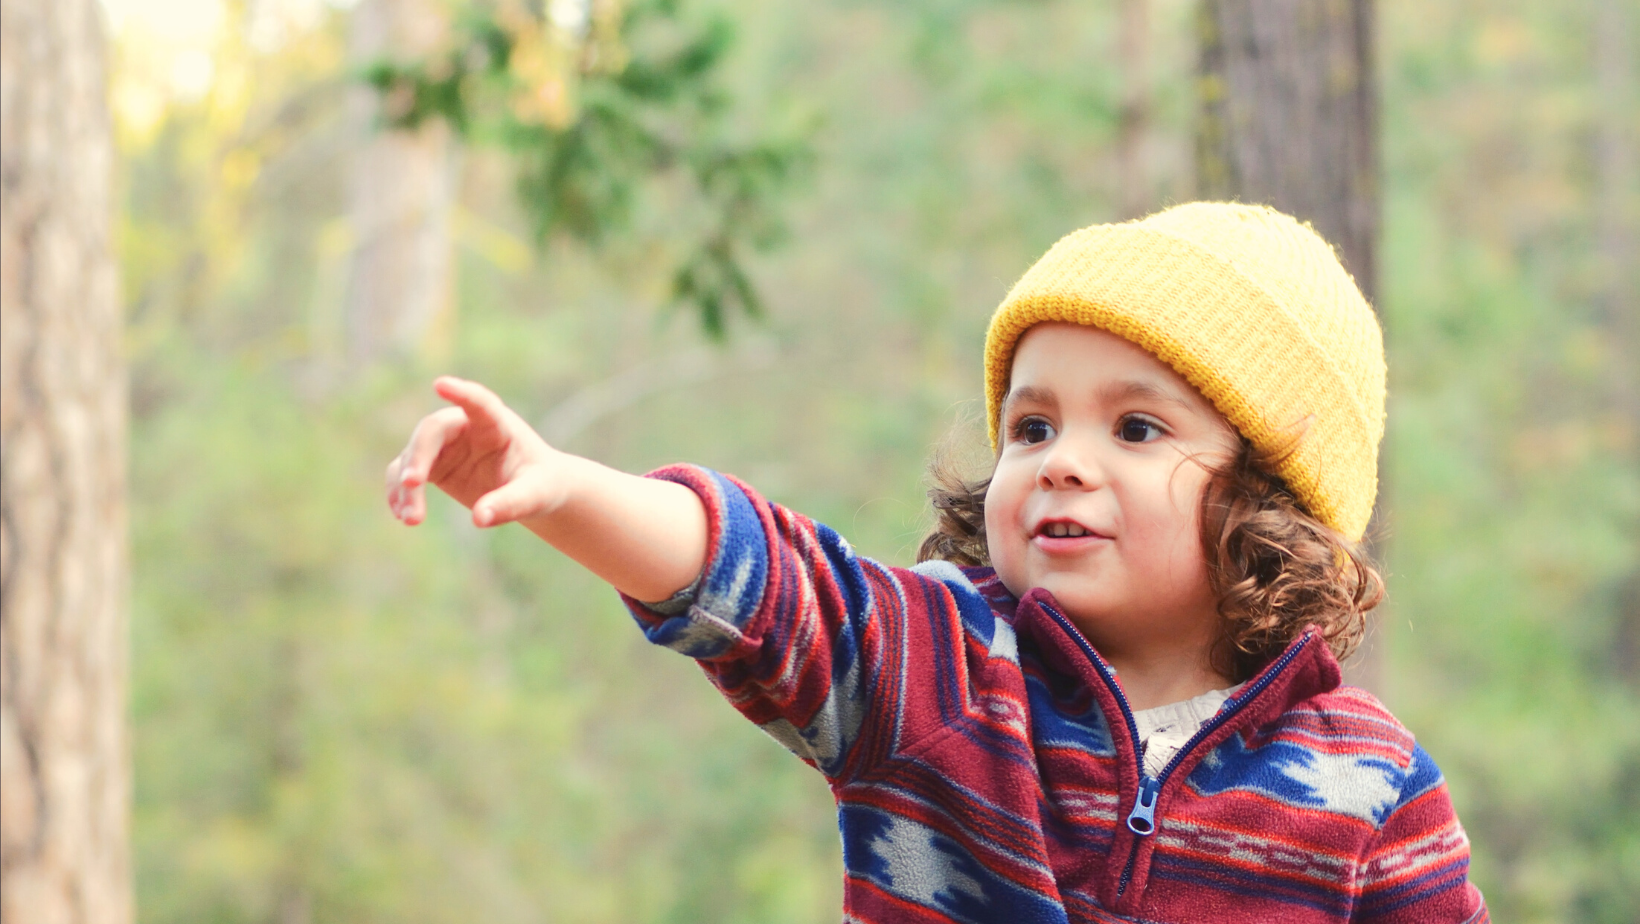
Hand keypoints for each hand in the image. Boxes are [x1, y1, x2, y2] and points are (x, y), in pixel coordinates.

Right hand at [386, 376, 565, 528]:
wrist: (532, 492)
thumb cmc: (540, 485)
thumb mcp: (535, 496)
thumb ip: (511, 504)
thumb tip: (480, 518)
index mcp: (496, 423)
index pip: (478, 402)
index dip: (461, 393)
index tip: (440, 385)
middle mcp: (465, 427)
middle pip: (431, 431)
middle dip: (419, 457)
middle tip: (412, 484)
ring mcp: (445, 445)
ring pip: (412, 456)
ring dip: (405, 486)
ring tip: (411, 520)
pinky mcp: (432, 465)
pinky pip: (405, 475)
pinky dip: (399, 494)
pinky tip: (403, 516)